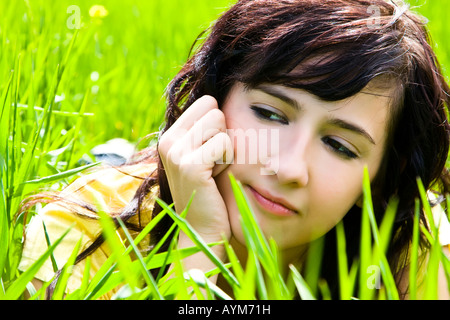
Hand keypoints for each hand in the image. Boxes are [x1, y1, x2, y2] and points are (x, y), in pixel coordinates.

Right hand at [158, 95, 233, 242]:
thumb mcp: (202, 154)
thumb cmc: (210, 190)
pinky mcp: (189, 165)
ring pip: (220, 123)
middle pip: (215, 109)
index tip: (209, 153)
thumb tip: (218, 99)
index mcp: (171, 135)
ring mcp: (176, 152)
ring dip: (225, 149)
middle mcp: (168, 140)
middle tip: (212, 163)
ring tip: (212, 170)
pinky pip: (224, 143)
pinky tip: (214, 178)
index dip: (218, 127)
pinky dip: (227, 161)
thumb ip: (204, 128)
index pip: (208, 102)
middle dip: (222, 135)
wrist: (203, 228)